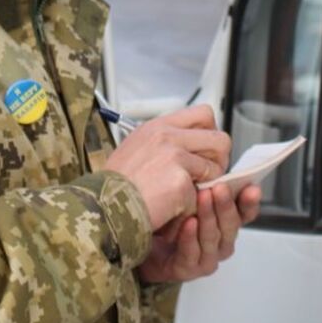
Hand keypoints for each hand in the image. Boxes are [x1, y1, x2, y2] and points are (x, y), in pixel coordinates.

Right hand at [103, 105, 229, 229]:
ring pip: (215, 168)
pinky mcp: (180, 181)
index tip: (205, 150)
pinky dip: (189, 206)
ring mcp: (175, 156)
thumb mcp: (136, 150)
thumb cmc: (114, 185)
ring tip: (186, 194)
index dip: (211, 134)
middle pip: (220, 138)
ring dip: (206, 185)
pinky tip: (170, 208)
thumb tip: (190, 150)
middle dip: (219, 160)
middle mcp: (167, 136)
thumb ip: (164, 144)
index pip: (204, 114)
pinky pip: (200, 195)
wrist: (102, 207)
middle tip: (208, 176)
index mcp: (157, 126)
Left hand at [138, 182, 261, 283]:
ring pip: (213, 238)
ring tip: (203, 197)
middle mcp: (220, 242)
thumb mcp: (190, 198)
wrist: (142, 243)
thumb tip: (216, 165)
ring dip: (209, 217)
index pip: (245, 214)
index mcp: (226, 224)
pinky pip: (191, 253)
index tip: (252, 188)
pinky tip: (188, 223)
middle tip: (220, 187)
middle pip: (230, 225)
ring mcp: (206, 258)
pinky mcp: (187, 269)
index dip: (250, 202)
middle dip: (226, 205)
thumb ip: (207, 186)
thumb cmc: (169, 219)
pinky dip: (190, 237)